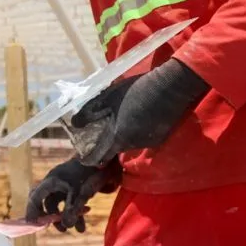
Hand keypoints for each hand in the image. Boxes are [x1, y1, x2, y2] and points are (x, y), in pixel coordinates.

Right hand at [25, 158, 122, 232]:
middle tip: (55, 228)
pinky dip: (76, 213)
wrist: (106, 160)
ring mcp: (65, 184)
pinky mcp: (75, 187)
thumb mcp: (80, 194)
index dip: (33, 212)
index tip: (33, 225)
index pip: (36, 198)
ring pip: (60, 204)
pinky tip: (83, 225)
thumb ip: (72, 210)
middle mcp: (55, 183)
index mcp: (52, 181)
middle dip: (50, 217)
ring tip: (76, 230)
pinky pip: (70, 203)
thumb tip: (66, 226)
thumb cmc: (90, 174)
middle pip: (46, 202)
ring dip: (66, 217)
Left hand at [71, 58, 208, 166]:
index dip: (90, 158)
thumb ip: (90, 112)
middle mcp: (132, 145)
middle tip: (103, 129)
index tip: (84, 158)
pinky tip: (139, 117)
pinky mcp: (159, 139)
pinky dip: (137, 132)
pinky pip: (142, 139)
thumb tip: (75, 124)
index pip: (100, 157)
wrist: (170, 87)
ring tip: (124, 118)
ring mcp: (148, 143)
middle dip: (108, 142)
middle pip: (115, 149)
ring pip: (129, 144)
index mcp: (118, 136)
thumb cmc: (136, 90)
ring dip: (123, 136)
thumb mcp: (108, 97)